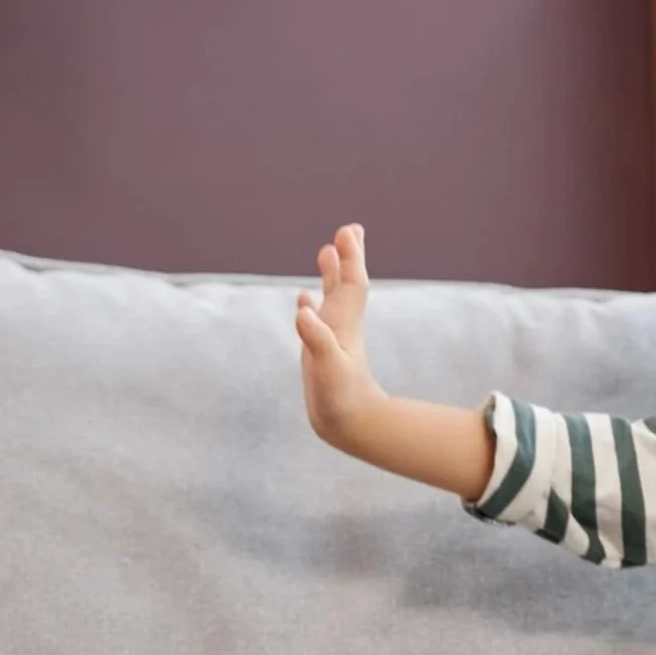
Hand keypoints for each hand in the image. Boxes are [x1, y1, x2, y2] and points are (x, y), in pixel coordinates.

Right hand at [296, 224, 386, 438]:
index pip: (352, 283)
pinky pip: (316, 321)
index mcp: (344, 325)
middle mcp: (340, 326)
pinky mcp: (320, 351)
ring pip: (332, 298)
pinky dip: (310, 307)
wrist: (349, 425)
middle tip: (349, 229)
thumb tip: (304, 310)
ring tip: (328, 251)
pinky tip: (304, 301)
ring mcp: (331, 338)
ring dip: (331, 275)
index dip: (351, 257)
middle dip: (346, 257)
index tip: (349, 230)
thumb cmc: (340, 399)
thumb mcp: (327, 368)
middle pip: (346, 283)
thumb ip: (317, 339)